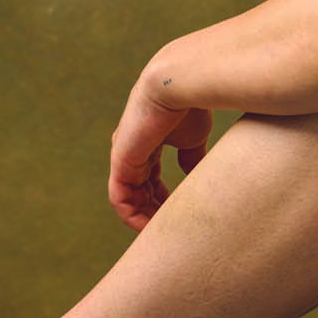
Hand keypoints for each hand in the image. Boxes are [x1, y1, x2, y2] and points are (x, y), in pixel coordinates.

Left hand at [107, 76, 212, 231]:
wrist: (176, 85)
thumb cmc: (189, 105)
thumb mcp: (193, 137)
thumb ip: (192, 157)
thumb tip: (196, 176)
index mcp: (148, 142)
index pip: (150, 177)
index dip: (163, 197)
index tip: (180, 211)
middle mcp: (131, 151)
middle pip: (139, 190)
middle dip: (155, 211)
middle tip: (172, 228)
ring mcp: (123, 157)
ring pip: (129, 199)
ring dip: (146, 217)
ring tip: (164, 231)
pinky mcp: (121, 163)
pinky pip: (121, 200)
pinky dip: (133, 216)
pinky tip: (151, 225)